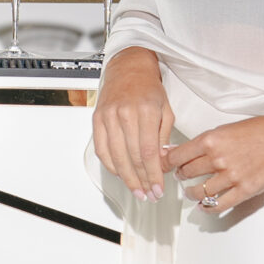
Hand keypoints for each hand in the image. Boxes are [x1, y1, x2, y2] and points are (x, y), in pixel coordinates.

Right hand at [91, 47, 175, 197]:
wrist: (128, 68)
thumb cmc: (149, 88)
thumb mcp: (166, 110)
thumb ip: (164, 137)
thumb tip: (161, 163)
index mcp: (146, 111)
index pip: (149, 152)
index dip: (153, 175)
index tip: (158, 188)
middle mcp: (125, 114)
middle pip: (132, 157)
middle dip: (142, 180)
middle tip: (148, 195)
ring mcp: (108, 117)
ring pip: (116, 157)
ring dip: (127, 178)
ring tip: (136, 190)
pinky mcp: (97, 120)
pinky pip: (102, 149)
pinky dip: (111, 165)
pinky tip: (120, 174)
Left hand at [169, 114, 263, 215]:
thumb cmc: (259, 131)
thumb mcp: (225, 129)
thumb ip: (203, 142)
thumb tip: (177, 151)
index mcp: (211, 140)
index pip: (177, 156)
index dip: (167, 162)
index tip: (165, 165)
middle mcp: (219, 158)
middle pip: (186, 174)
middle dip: (181, 176)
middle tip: (182, 176)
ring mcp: (231, 176)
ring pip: (199, 191)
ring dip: (191, 193)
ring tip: (191, 191)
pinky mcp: (244, 190)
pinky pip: (218, 205)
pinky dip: (207, 207)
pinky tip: (204, 205)